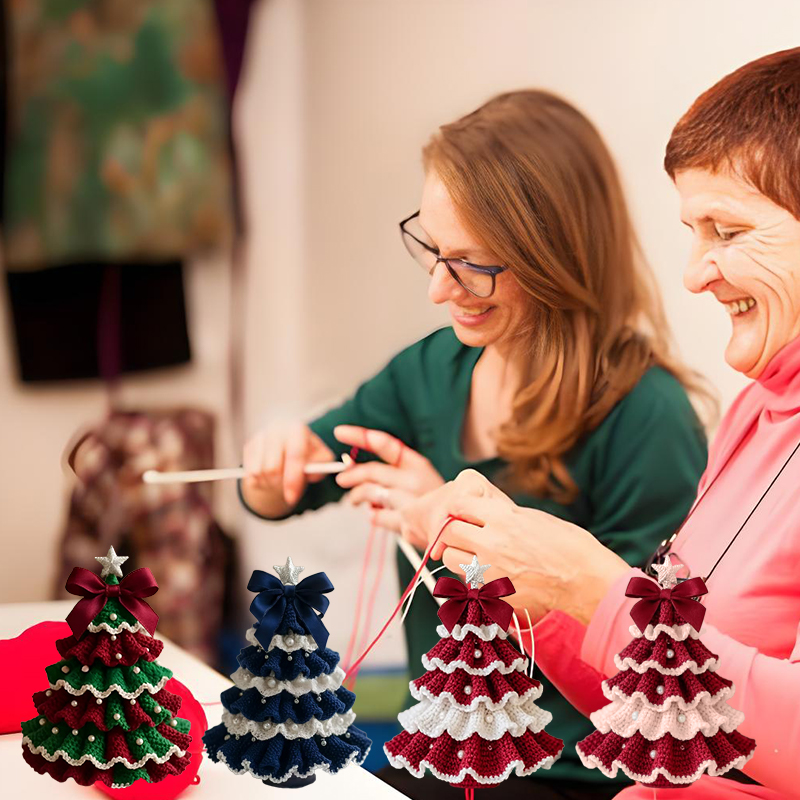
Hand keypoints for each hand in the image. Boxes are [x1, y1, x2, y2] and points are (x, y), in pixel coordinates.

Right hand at [241, 421, 334, 516]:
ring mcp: (261, 436)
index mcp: (298, 429)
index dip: (293, 479)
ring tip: (281, 481)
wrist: (290, 448)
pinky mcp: (250, 445)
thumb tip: (313, 473)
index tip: (292, 498)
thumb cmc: (309, 456)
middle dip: (280, 484)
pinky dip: (258, 482)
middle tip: (288, 490)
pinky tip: (269, 477)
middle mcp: (277, 428)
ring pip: (259, 472)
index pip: (294, 455)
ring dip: (269, 484)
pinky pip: (249, 473)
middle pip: (272, 467)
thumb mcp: (321, 460)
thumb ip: (322, 466)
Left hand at [333, 425, 443, 536]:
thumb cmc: (437, 501)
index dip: (360, 436)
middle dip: (351, 475)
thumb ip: (389, 471)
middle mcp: (415, 480)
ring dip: (357, 497)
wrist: (463, 525)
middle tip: (342, 480)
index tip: (340, 432)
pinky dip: (374, 516)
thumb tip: (351, 467)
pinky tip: (377, 515)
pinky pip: (377, 517)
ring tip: (356, 501)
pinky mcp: (407, 524)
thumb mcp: (419, 478)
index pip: (384, 444)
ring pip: (371, 493)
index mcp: (418, 464)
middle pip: (372, 472)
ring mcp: (412, 502)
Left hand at [402, 469, 630, 623]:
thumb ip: (504, 516)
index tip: (466, 514)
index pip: (459, 506)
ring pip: (451, 559)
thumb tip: (484, 515)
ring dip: (459, 556)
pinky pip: (468, 583)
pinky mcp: (493, 595)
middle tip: (469, 537)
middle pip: (450, 532)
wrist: (587, 584)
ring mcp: (490, 571)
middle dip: (456, 533)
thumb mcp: (535, 518)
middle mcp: (491, 542)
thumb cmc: (571, 548)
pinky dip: (474, 579)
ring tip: (478, 558)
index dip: (460, 509)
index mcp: (503, 518)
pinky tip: (492, 577)